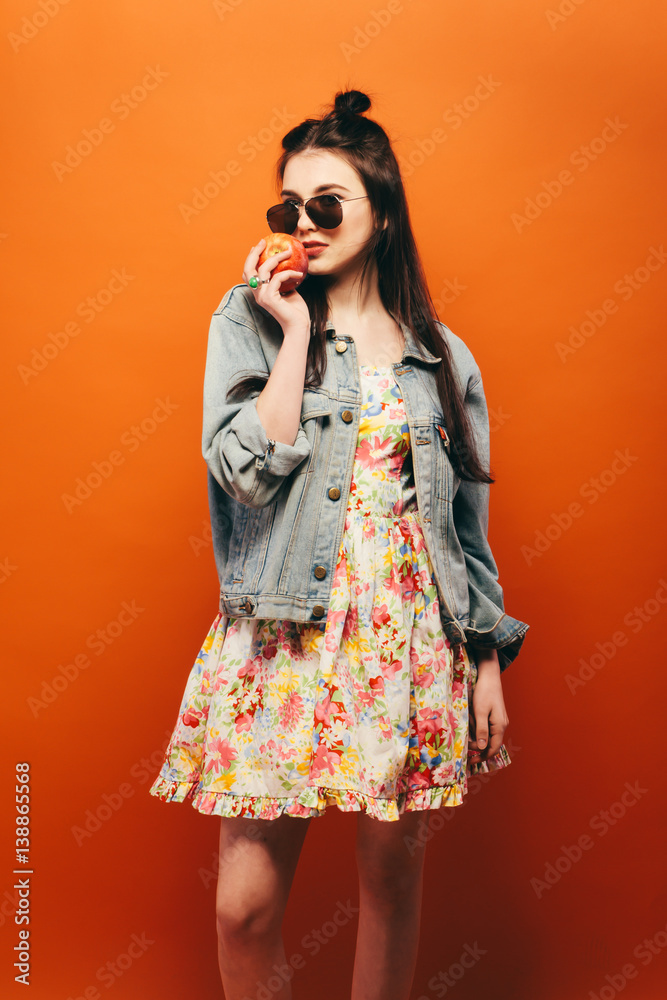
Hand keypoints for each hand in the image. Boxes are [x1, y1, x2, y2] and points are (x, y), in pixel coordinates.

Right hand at [243, 239, 310, 333]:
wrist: (299, 326)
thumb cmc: (296, 311)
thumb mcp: (289, 291)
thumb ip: (283, 280)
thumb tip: (287, 265)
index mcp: (260, 293)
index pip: (248, 274)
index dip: (251, 259)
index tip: (259, 246)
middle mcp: (258, 294)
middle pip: (248, 270)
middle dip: (254, 253)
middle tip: (263, 242)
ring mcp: (262, 296)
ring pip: (263, 270)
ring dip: (277, 258)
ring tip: (289, 252)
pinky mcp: (270, 298)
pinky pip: (278, 278)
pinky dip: (289, 273)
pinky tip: (300, 274)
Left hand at [467, 648, 508, 762]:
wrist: (489, 676)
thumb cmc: (484, 692)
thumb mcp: (480, 712)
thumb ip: (481, 730)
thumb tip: (481, 748)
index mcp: (500, 726)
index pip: (493, 749)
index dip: (482, 757)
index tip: (470, 761)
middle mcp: (501, 725)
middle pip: (490, 744)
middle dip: (476, 745)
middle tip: (463, 744)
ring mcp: (499, 721)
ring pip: (486, 735)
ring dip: (475, 735)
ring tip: (466, 726)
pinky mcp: (494, 716)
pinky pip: (486, 727)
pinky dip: (477, 728)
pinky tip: (470, 722)